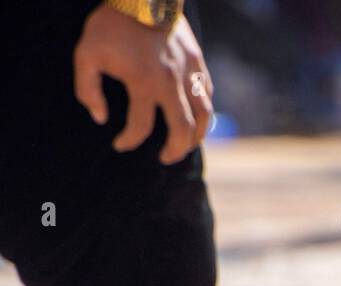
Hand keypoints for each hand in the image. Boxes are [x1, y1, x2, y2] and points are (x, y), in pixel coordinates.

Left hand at [74, 5, 213, 163]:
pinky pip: (207, 95)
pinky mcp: (198, 63)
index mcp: (143, 83)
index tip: (120, 144)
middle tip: (165, 158)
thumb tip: (99, 117)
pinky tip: (195, 117)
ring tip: (186, 144)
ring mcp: (188, 74)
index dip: (128, 141)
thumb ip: (88, 89)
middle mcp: (170, 84)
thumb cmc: (111, 25)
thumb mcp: (86, 54)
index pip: (140, 126)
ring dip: (196, 137)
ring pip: (203, 117)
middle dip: (174, 150)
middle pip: (182, 130)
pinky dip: (203, 111)